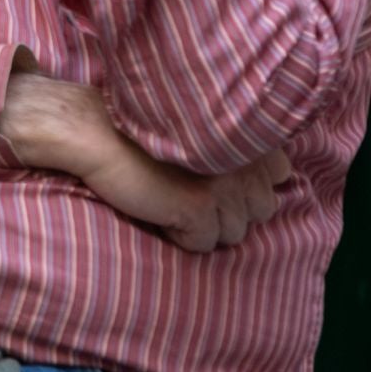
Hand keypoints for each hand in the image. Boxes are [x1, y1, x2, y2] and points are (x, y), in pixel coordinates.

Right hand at [0, 74, 291, 252]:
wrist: (91, 131)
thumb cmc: (138, 129)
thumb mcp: (195, 128)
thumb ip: (235, 144)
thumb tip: (273, 179)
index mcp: (247, 132)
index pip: (279, 175)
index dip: (247, 182)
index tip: (213, 172)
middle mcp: (245, 159)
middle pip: (260, 210)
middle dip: (228, 208)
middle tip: (187, 188)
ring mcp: (225, 186)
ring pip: (234, 232)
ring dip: (203, 224)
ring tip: (170, 198)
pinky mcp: (199, 209)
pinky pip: (203, 244)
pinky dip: (180, 235)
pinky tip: (158, 210)